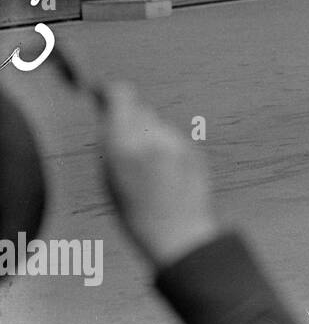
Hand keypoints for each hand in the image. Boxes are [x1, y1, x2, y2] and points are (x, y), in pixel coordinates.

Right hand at [100, 84, 217, 269]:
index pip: (121, 94)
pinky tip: (165, 173)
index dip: (109, 91)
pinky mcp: (193, 149)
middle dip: (130, 117)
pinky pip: (173, 138)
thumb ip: (112, 140)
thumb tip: (111, 113)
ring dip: (149, 134)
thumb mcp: (109, 175)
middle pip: (140, 108)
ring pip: (158, 124)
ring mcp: (176, 142)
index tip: (101, 93)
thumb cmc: (136, 211)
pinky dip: (165, 148)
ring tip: (148, 168)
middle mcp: (152, 137)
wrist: (178, 232)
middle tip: (124, 137)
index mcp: (124, 143)